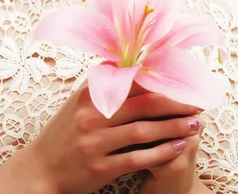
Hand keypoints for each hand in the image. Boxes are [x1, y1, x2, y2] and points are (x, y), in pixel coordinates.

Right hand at [24, 85, 203, 193]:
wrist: (40, 169)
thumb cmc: (62, 135)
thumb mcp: (76, 106)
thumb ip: (100, 89)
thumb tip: (127, 68)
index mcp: (87, 96)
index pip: (129, 83)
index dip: (158, 81)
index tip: (181, 80)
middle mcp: (91, 116)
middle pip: (141, 104)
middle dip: (173, 102)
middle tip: (197, 102)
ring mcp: (94, 142)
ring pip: (142, 130)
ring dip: (172, 127)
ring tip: (194, 124)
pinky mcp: (99, 167)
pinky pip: (136, 158)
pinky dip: (159, 152)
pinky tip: (177, 148)